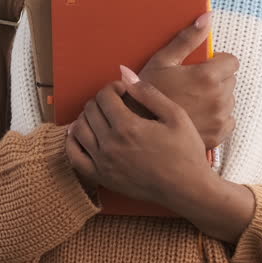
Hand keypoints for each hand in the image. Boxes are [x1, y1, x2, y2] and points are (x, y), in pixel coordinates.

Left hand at [66, 76, 211, 206]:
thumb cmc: (186, 151)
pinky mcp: (102, 178)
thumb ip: (147, 92)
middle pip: (90, 110)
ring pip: (78, 130)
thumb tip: (124, 73)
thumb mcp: (175, 115)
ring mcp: (103, 163)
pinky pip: (74, 157)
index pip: (105, 96)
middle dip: (101, 100)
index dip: (113, 87)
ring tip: (103, 116)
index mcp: (128, 127)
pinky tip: (84, 134)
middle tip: (115, 102)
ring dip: (87, 117)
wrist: (188, 189)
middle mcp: (110, 145)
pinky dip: (73, 142)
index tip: (124, 90)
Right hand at [129, 11, 238, 148]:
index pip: (232, 62)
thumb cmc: (147, 93)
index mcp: (208, 77)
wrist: (138, 131)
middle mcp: (218, 98)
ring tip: (192, 101)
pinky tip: (197, 116)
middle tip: (192, 84)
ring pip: (228, 101)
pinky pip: (227, 121)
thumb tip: (207, 17)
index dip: (217, 62)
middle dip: (216, 79)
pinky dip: (216, 118)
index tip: (202, 66)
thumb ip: (188, 38)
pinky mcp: (217, 136)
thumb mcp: (163, 61)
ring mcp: (219, 119)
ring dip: (216, 98)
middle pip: (230, 80)